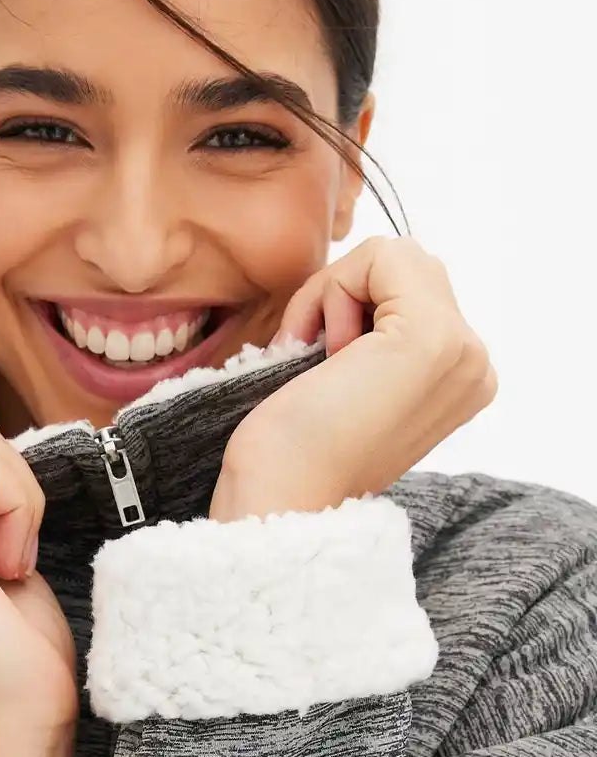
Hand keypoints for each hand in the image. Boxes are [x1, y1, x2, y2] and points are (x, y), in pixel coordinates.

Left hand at [209, 236, 498, 520]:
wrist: (281, 500)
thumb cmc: (293, 451)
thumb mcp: (354, 378)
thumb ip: (376, 333)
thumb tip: (361, 276)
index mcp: (461, 378)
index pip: (409, 289)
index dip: (349, 310)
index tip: (322, 368)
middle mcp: (476, 364)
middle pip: (404, 267)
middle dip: (344, 298)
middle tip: (317, 362)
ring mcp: (461, 350)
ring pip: (392, 259)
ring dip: (336, 297)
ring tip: (323, 362)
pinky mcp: (432, 336)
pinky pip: (380, 257)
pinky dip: (331, 291)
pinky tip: (324, 353)